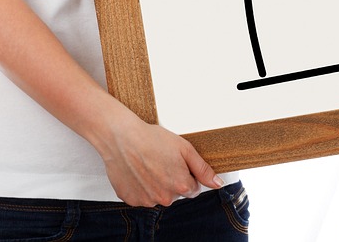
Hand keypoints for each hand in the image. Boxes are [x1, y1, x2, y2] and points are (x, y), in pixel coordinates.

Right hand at [96, 112, 222, 206]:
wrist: (121, 137)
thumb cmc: (152, 139)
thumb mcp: (185, 149)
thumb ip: (203, 169)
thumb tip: (218, 183)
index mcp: (181, 187)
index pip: (193, 188)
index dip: (187, 174)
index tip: (176, 162)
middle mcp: (165, 198)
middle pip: (175, 193)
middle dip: (172, 180)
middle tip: (161, 160)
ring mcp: (147, 201)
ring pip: (158, 195)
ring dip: (156, 184)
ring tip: (147, 164)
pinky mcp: (131, 199)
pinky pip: (142, 196)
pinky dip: (141, 186)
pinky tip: (137, 171)